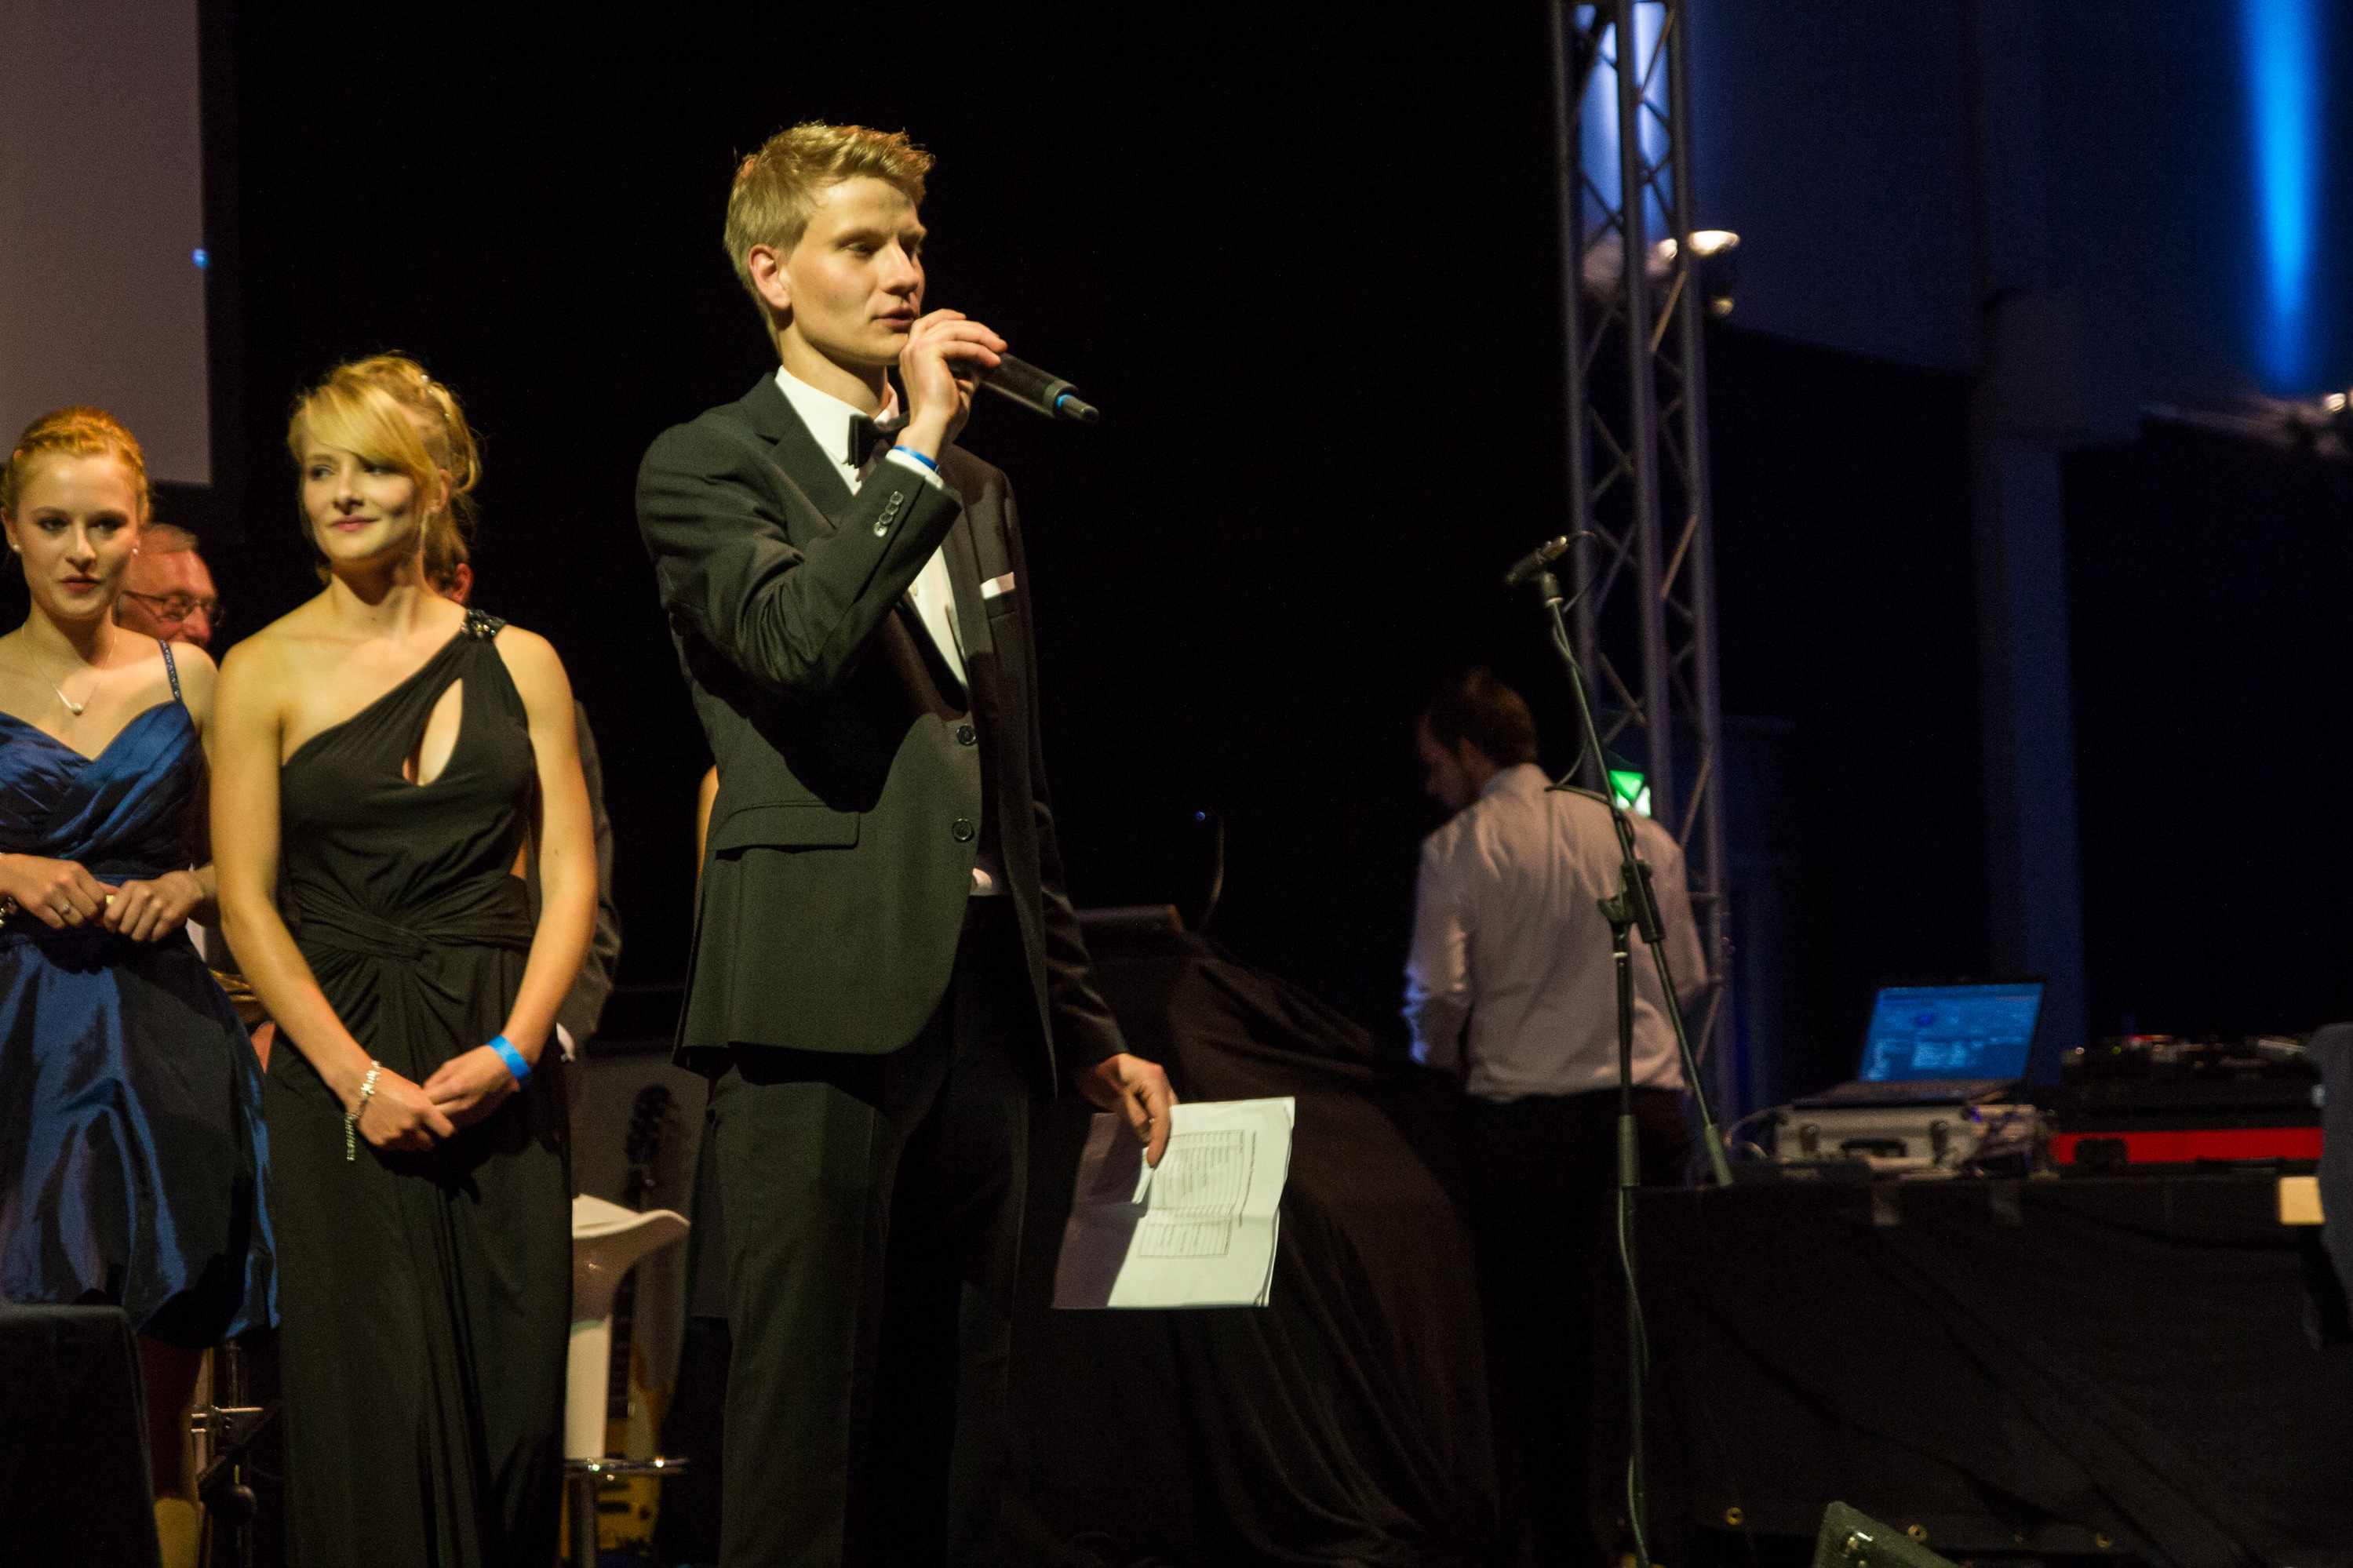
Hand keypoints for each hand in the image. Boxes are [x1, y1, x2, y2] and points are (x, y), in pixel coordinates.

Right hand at [0, 853, 109, 929]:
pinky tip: (59, 917)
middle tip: (85, 915)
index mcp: (77, 871)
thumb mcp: (73, 871)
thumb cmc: (51, 872)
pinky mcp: (38, 907)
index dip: (102, 908)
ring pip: (76, 920)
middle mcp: (65, 882)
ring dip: (77, 922)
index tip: (97, 910)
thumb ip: (96, 884)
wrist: (17, 872)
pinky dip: (62, 924)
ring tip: (72, 916)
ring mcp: (51, 895)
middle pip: (90, 911)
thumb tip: (119, 893)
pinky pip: (59, 925)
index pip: (100, 898)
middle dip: (90, 917)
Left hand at [99, 869, 202, 942]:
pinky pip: (153, 937)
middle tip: (132, 926)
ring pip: (138, 935)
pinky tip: (156, 928)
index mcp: (131, 888)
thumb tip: (97, 922)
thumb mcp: (132, 890)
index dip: (110, 926)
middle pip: (124, 928)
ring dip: (139, 935)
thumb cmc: (150, 891)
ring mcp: (159, 906)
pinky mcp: (170, 917)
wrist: (180, 888)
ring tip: (144, 927)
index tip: (114, 927)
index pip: (111, 915)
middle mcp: (144, 895)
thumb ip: (116, 903)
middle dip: (126, 931)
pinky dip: (153, 937)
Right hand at [355, 1069, 457, 1153]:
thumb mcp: (415, 1091)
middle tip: (421, 1132)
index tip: (441, 1129)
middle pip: (429, 1145)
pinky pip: (395, 1148)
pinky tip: (389, 1129)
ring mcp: (395, 1136)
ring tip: (402, 1128)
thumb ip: (427, 1107)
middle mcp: (410, 1126)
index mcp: (423, 1110)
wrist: (360, 1086)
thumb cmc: (390, 1083)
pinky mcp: (381, 1142)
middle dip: (427, 1139)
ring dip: (410, 1141)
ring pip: (412, 1148)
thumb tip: (437, 1119)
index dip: (444, 1131)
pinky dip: (395, 1142)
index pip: (446, 1131)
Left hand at [423, 1044, 521, 1128]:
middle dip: (426, 1113)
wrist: (508, 1066)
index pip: (427, 1102)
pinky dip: (451, 1119)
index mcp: (456, 1087)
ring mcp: (472, 1113)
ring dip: (438, 1119)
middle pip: (434, 1117)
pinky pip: (457, 1124)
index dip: (419, 1100)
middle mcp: (463, 1104)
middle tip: (422, 1107)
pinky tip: (450, 1110)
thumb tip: (423, 1094)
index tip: (417, 1097)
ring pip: (445, 1124)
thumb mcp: (452, 1064)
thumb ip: (434, 1080)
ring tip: (435, 1110)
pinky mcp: (478, 1118)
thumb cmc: (479, 1060)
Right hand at [897, 309, 1004, 455]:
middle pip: (945, 324)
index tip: (969, 321)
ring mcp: (916, 349)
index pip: (929, 324)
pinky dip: (979, 351)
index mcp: (913, 355)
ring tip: (1000, 349)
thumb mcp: (960, 386)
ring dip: (981, 337)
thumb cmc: (943, 415)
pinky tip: (993, 361)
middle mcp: (910, 349)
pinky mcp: (926, 352)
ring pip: (954, 330)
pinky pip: (959, 345)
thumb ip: (969, 370)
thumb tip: (986, 361)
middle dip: (974, 329)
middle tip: (997, 340)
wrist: (934, 429)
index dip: (949, 317)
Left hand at [1080, 1052, 1177, 1167]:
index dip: (1159, 1140)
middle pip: (1170, 1113)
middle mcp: (1160, 1080)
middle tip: (1160, 1158)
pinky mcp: (1148, 1088)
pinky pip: (1156, 1108)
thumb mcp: (1116, 1098)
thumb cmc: (1100, 1075)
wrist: (1089, 1058)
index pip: (1163, 1116)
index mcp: (1154, 1080)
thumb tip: (1148, 1139)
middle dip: (1166, 1137)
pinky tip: (1150, 1136)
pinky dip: (1154, 1123)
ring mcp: (1156, 1083)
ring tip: (1157, 1151)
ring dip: (1161, 1131)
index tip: (1153, 1160)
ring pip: (1165, 1112)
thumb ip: (1135, 1118)